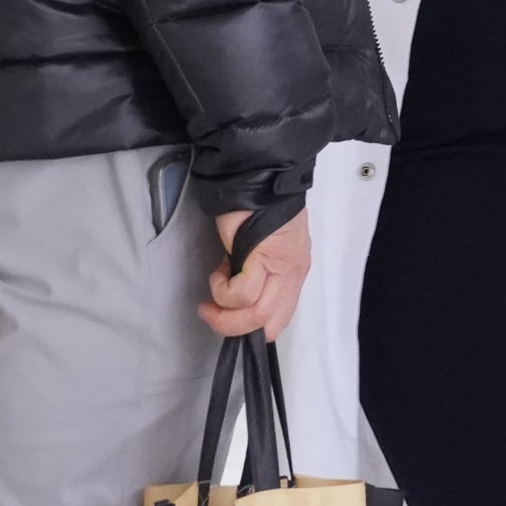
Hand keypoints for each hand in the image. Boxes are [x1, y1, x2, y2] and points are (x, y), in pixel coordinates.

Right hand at [203, 207, 310, 342]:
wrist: (258, 177)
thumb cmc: (256, 209)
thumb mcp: (262, 250)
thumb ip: (258, 275)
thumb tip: (238, 297)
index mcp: (293, 273)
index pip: (279, 318)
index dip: (250, 327)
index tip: (226, 316)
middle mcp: (294, 274)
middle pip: (270, 324)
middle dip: (233, 328)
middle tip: (211, 312)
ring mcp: (284, 267)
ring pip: (257, 315)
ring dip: (224, 313)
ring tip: (214, 289)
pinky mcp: (268, 257)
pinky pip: (243, 294)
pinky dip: (222, 290)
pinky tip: (219, 270)